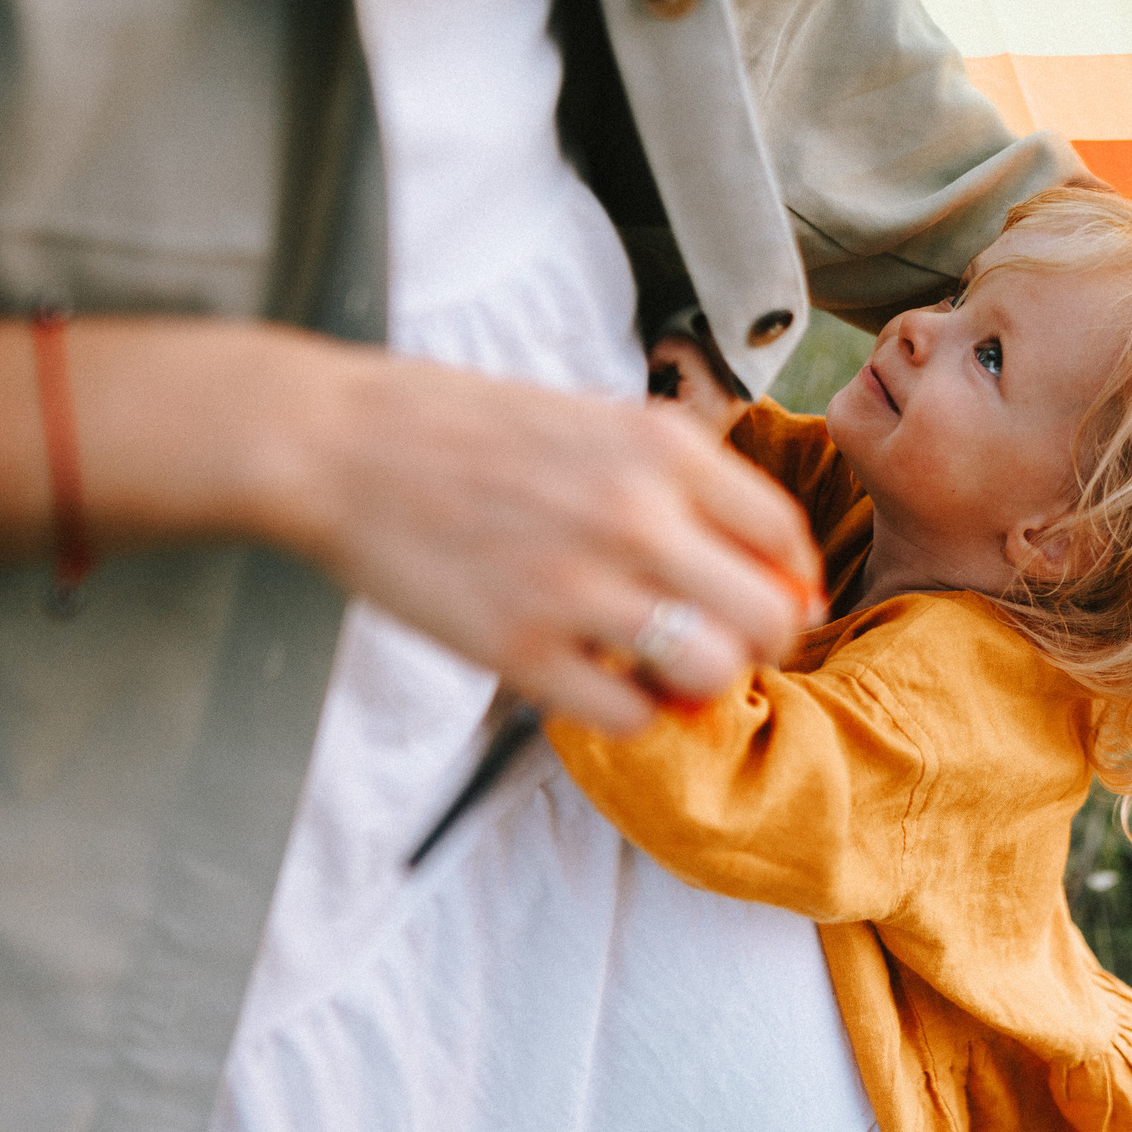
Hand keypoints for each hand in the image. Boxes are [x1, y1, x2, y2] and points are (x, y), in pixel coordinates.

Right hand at [0, 318, 820, 733]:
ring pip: (711, 672)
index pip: (783, 536)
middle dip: (761, 641)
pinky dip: (631, 711)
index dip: (791, 581)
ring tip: (666, 668)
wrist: (340, 447)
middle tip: (727, 645)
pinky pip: (629, 714)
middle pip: (768, 615)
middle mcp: (633, 514)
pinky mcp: (521, 650)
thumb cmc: (465, 430)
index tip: (775, 600)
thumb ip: (678, 477)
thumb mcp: (593, 417)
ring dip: (701, 682)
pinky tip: (602, 682)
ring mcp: (577, 587)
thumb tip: (763, 555)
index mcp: (659, 447)